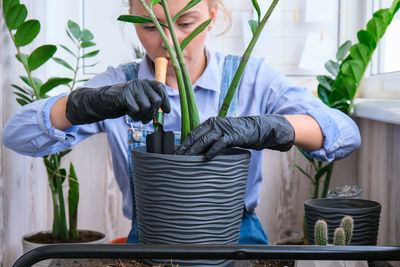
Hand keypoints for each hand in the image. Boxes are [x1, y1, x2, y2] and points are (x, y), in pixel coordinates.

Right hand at [66, 79, 169, 124]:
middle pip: (156, 100)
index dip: (166, 100)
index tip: (166, 110)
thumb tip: (165, 110)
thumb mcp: (139, 100)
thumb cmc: (123, 103)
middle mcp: (139, 83)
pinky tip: (129, 114)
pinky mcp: (123, 96)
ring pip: (147, 107)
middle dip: (152, 113)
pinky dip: (134, 116)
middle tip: (145, 118)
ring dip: (143, 116)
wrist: (102, 102)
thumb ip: (150, 102)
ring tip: (136, 116)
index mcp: (144, 83)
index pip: (161, 88)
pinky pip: (136, 110)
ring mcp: (131, 88)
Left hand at [176, 115, 294, 159]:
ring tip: (186, 160)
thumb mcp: (221, 135)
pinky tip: (205, 159)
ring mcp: (223, 129)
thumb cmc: (238, 135)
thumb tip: (197, 153)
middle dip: (184, 149)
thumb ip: (210, 141)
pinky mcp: (232, 135)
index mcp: (209, 123)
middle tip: (176, 160)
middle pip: (195, 137)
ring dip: (194, 151)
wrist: (257, 129)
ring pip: (204, 140)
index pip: (192, 134)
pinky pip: (219, 144)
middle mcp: (214, 124)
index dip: (182, 144)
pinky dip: (212, 151)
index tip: (174, 154)